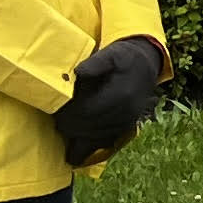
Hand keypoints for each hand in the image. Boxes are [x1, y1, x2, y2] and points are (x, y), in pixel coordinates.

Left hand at [53, 38, 162, 160]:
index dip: (69, 115)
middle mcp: (126, 112)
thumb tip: (78, 72)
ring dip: (78, 137)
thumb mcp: (111, 54)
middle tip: (56, 121)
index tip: (56, 112)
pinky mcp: (127, 128)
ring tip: (64, 128)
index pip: (87, 111)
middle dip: (70, 126)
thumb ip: (95, 63)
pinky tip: (76, 148)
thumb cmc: (124, 58)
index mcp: (120, 94)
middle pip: (90, 127)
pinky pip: (105, 142)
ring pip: (96, 138)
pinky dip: (89, 146)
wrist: (147, 65)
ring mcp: (128, 122)